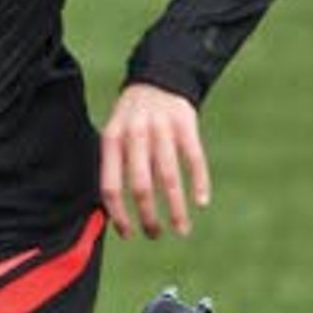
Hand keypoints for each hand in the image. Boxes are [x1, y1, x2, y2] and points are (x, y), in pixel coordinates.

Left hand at [100, 82, 210, 240]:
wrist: (158, 78)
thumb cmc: (133, 119)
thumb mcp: (115, 135)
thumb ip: (115, 167)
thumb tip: (115, 215)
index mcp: (112, 140)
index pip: (111, 186)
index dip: (118, 215)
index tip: (127, 234)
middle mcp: (135, 135)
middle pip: (141, 186)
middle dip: (148, 217)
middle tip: (154, 234)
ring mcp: (162, 129)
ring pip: (169, 178)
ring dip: (176, 210)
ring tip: (181, 229)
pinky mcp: (186, 124)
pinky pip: (194, 159)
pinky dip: (199, 183)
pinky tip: (201, 203)